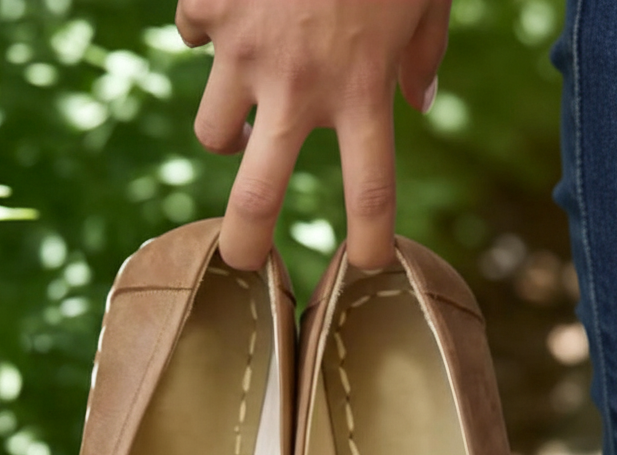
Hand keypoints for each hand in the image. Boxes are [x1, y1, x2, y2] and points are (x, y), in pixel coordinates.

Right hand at [175, 0, 449, 270]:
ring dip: (229, 132)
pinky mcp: (209, 4)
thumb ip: (423, 58)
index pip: (370, 194)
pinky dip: (211, 34)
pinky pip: (193, 38)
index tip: (366, 265)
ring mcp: (244, 47)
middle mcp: (299, 85)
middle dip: (246, 242)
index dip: (368, 242)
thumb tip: (419, 106)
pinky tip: (235, 15)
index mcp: (363, 91)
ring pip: (212, 130)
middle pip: (257, 195)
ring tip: (248, 112)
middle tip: (243, 262)